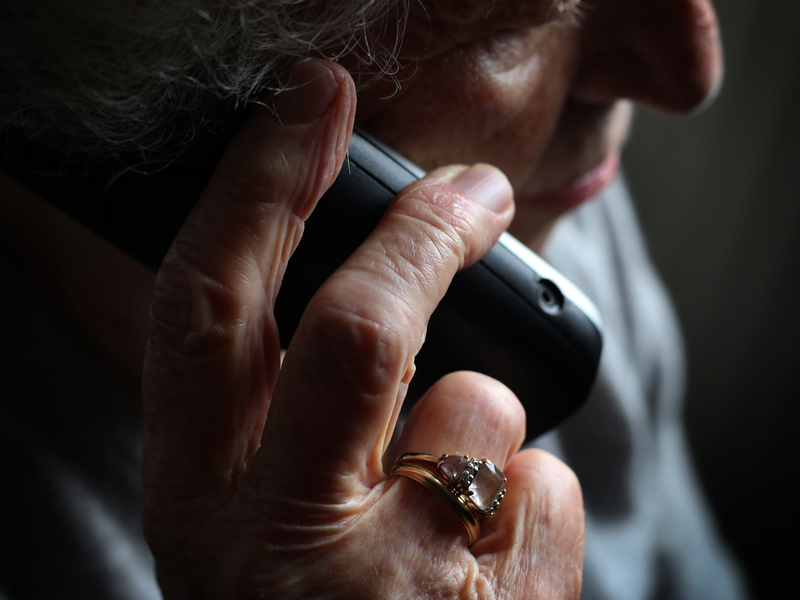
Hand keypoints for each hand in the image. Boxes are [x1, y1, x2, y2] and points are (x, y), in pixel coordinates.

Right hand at [142, 59, 584, 598]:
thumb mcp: (255, 517)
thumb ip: (281, 411)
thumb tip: (370, 292)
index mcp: (199, 504)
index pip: (207, 310)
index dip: (256, 189)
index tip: (309, 105)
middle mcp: (274, 551)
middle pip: (353, 330)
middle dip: (420, 233)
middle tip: (475, 191)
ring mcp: (390, 592)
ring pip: (480, 407)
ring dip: (483, 419)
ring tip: (451, 494)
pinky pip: (547, 483)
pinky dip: (534, 494)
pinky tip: (492, 561)